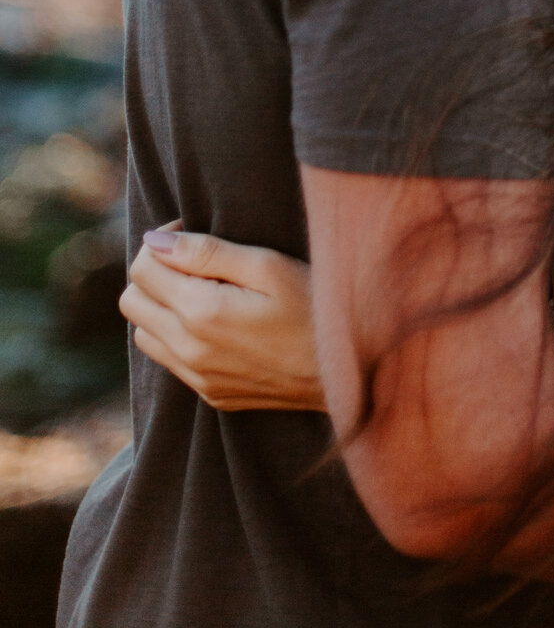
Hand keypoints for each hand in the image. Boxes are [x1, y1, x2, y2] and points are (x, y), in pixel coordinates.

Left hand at [121, 225, 324, 411]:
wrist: (347, 373)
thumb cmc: (316, 306)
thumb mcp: (269, 267)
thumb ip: (208, 252)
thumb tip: (155, 241)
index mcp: (201, 313)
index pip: (142, 269)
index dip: (162, 241)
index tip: (191, 232)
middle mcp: (189, 351)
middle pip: (132, 302)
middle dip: (153, 272)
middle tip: (194, 259)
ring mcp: (198, 378)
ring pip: (143, 333)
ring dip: (160, 306)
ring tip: (203, 289)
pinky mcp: (210, 394)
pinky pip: (168, 360)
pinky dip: (176, 335)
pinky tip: (216, 321)